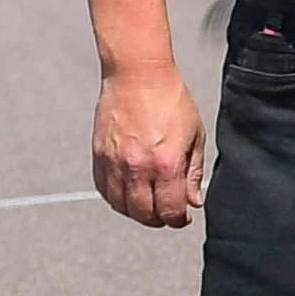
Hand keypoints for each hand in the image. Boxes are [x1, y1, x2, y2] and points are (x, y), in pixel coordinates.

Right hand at [94, 64, 206, 228]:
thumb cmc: (170, 100)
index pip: (169, 211)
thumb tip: (193, 201)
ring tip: (149, 204)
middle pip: (143, 214)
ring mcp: (114, 162)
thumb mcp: (195, 137)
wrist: (138, 75)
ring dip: (136, 211)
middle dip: (158, 219)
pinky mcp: (98, 155)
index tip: (182, 217)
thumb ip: (193, 173)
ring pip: (121, 206)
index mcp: (166, 164)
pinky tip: (128, 192)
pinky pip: (103, 189)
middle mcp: (137, 167)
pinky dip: (116, 198)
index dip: (178, 220)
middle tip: (166, 213)